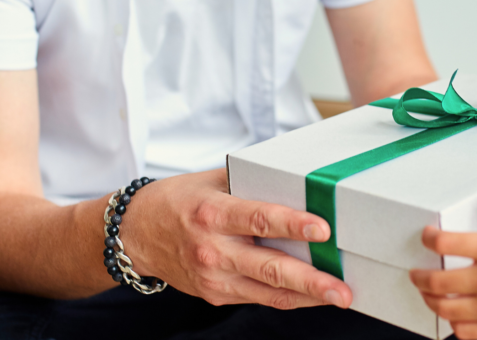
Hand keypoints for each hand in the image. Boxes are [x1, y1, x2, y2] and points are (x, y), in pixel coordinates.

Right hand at [124, 168, 351, 308]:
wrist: (135, 234)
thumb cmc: (179, 200)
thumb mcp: (212, 180)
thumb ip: (253, 181)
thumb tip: (299, 179)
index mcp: (213, 213)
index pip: (259, 219)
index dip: (293, 224)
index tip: (323, 229)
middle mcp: (213, 249)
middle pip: (269, 266)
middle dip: (310, 279)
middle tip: (341, 287)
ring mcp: (214, 277)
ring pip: (269, 291)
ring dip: (307, 296)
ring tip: (339, 296)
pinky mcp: (216, 294)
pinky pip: (259, 298)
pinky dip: (288, 297)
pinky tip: (313, 295)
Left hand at [410, 186, 476, 339]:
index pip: (449, 243)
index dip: (430, 238)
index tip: (428, 237)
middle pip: (437, 280)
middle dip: (419, 275)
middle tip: (416, 272)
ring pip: (444, 308)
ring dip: (430, 301)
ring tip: (428, 294)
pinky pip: (463, 332)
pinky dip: (453, 325)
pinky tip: (454, 317)